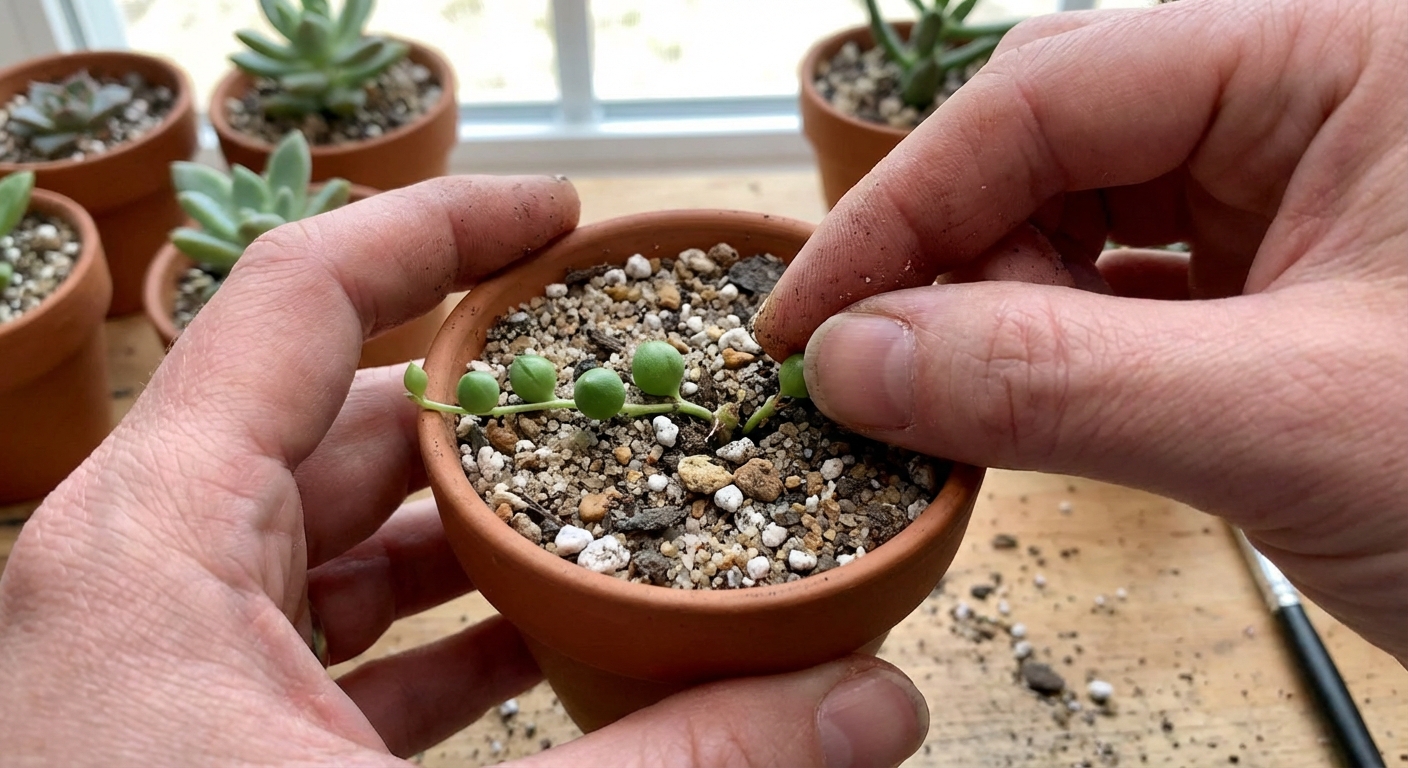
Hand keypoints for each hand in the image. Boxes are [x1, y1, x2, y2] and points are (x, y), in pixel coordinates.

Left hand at [0, 176, 927, 766]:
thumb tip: (876, 702)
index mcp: (148, 552)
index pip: (305, 303)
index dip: (444, 230)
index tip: (565, 217)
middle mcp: (138, 583)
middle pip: (344, 426)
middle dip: (501, 414)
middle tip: (637, 403)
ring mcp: (162, 670)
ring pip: (340, 545)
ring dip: (484, 537)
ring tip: (618, 526)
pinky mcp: (199, 746)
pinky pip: (329, 648)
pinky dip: (442, 641)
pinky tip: (544, 656)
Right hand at [756, 0, 1407, 663]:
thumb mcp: (1286, 421)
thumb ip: (1046, 383)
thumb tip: (851, 359)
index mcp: (1345, 53)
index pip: (1055, 93)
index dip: (903, 206)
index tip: (806, 313)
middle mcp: (1321, 100)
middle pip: (1058, 148)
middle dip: (952, 266)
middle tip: (868, 378)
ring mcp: (1309, 192)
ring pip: (1084, 223)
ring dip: (998, 319)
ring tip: (952, 409)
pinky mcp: (1297, 282)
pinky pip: (1131, 294)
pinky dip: (1058, 357)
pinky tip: (1020, 412)